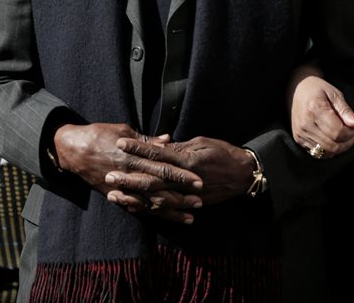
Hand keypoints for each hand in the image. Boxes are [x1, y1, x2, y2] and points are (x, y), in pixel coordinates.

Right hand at [54, 123, 202, 223]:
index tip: (199, 180)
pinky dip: (152, 214)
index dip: (182, 175)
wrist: (74, 150)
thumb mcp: (124, 131)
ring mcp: (123, 187)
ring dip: (171, 210)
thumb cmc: (100, 134)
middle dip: (181, 196)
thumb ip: (147, 140)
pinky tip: (166, 219)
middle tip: (201, 201)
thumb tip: (168, 140)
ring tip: (190, 217)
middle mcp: (130, 174)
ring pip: (150, 203)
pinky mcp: (116, 195)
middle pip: (160, 188)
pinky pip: (136, 208)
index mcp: (134, 156)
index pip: (163, 167)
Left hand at [114, 136, 254, 206]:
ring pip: (155, 198)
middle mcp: (184, 179)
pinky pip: (166, 209)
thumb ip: (179, 147)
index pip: (156, 153)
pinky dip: (149, 209)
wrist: (244, 175)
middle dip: (129, 178)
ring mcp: (187, 194)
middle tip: (109, 175)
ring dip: (134, 197)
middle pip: (151, 179)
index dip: (138, 148)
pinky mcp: (190, 204)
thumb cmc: (224, 153)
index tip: (120, 143)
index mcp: (186, 160)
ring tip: (114, 195)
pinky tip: (133, 208)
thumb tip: (160, 146)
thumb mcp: (201, 143)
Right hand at [290, 72, 353, 158]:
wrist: (296, 90)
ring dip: (339, 147)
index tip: (353, 125)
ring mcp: (301, 133)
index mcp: (315, 108)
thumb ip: (346, 111)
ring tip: (341, 135)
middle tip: (350, 131)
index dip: (350, 133)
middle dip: (347, 142)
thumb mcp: (335, 95)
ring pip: (326, 152)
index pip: (338, 132)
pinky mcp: (298, 140)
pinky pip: (318, 154)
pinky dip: (329, 150)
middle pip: (333, 145)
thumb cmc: (318, 90)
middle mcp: (305, 124)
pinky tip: (331, 139)